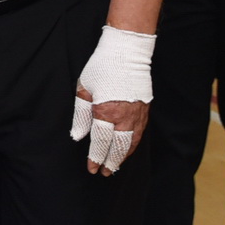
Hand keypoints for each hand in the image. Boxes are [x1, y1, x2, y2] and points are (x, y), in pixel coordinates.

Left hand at [67, 25, 155, 173]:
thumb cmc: (102, 66)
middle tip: (104, 173)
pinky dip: (132, 145)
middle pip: (117, 147)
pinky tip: (127, 149)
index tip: (92, 168)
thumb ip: (81, 115)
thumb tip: (79, 136)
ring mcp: (136, 114)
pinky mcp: (145, 109)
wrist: (127, 51)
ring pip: (131, 143)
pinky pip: (139, 133)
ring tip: (115, 166)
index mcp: (105, 111)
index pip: (100, 142)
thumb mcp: (84, 88)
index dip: (95, 157)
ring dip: (123, 157)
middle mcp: (123, 116)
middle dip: (110, 162)